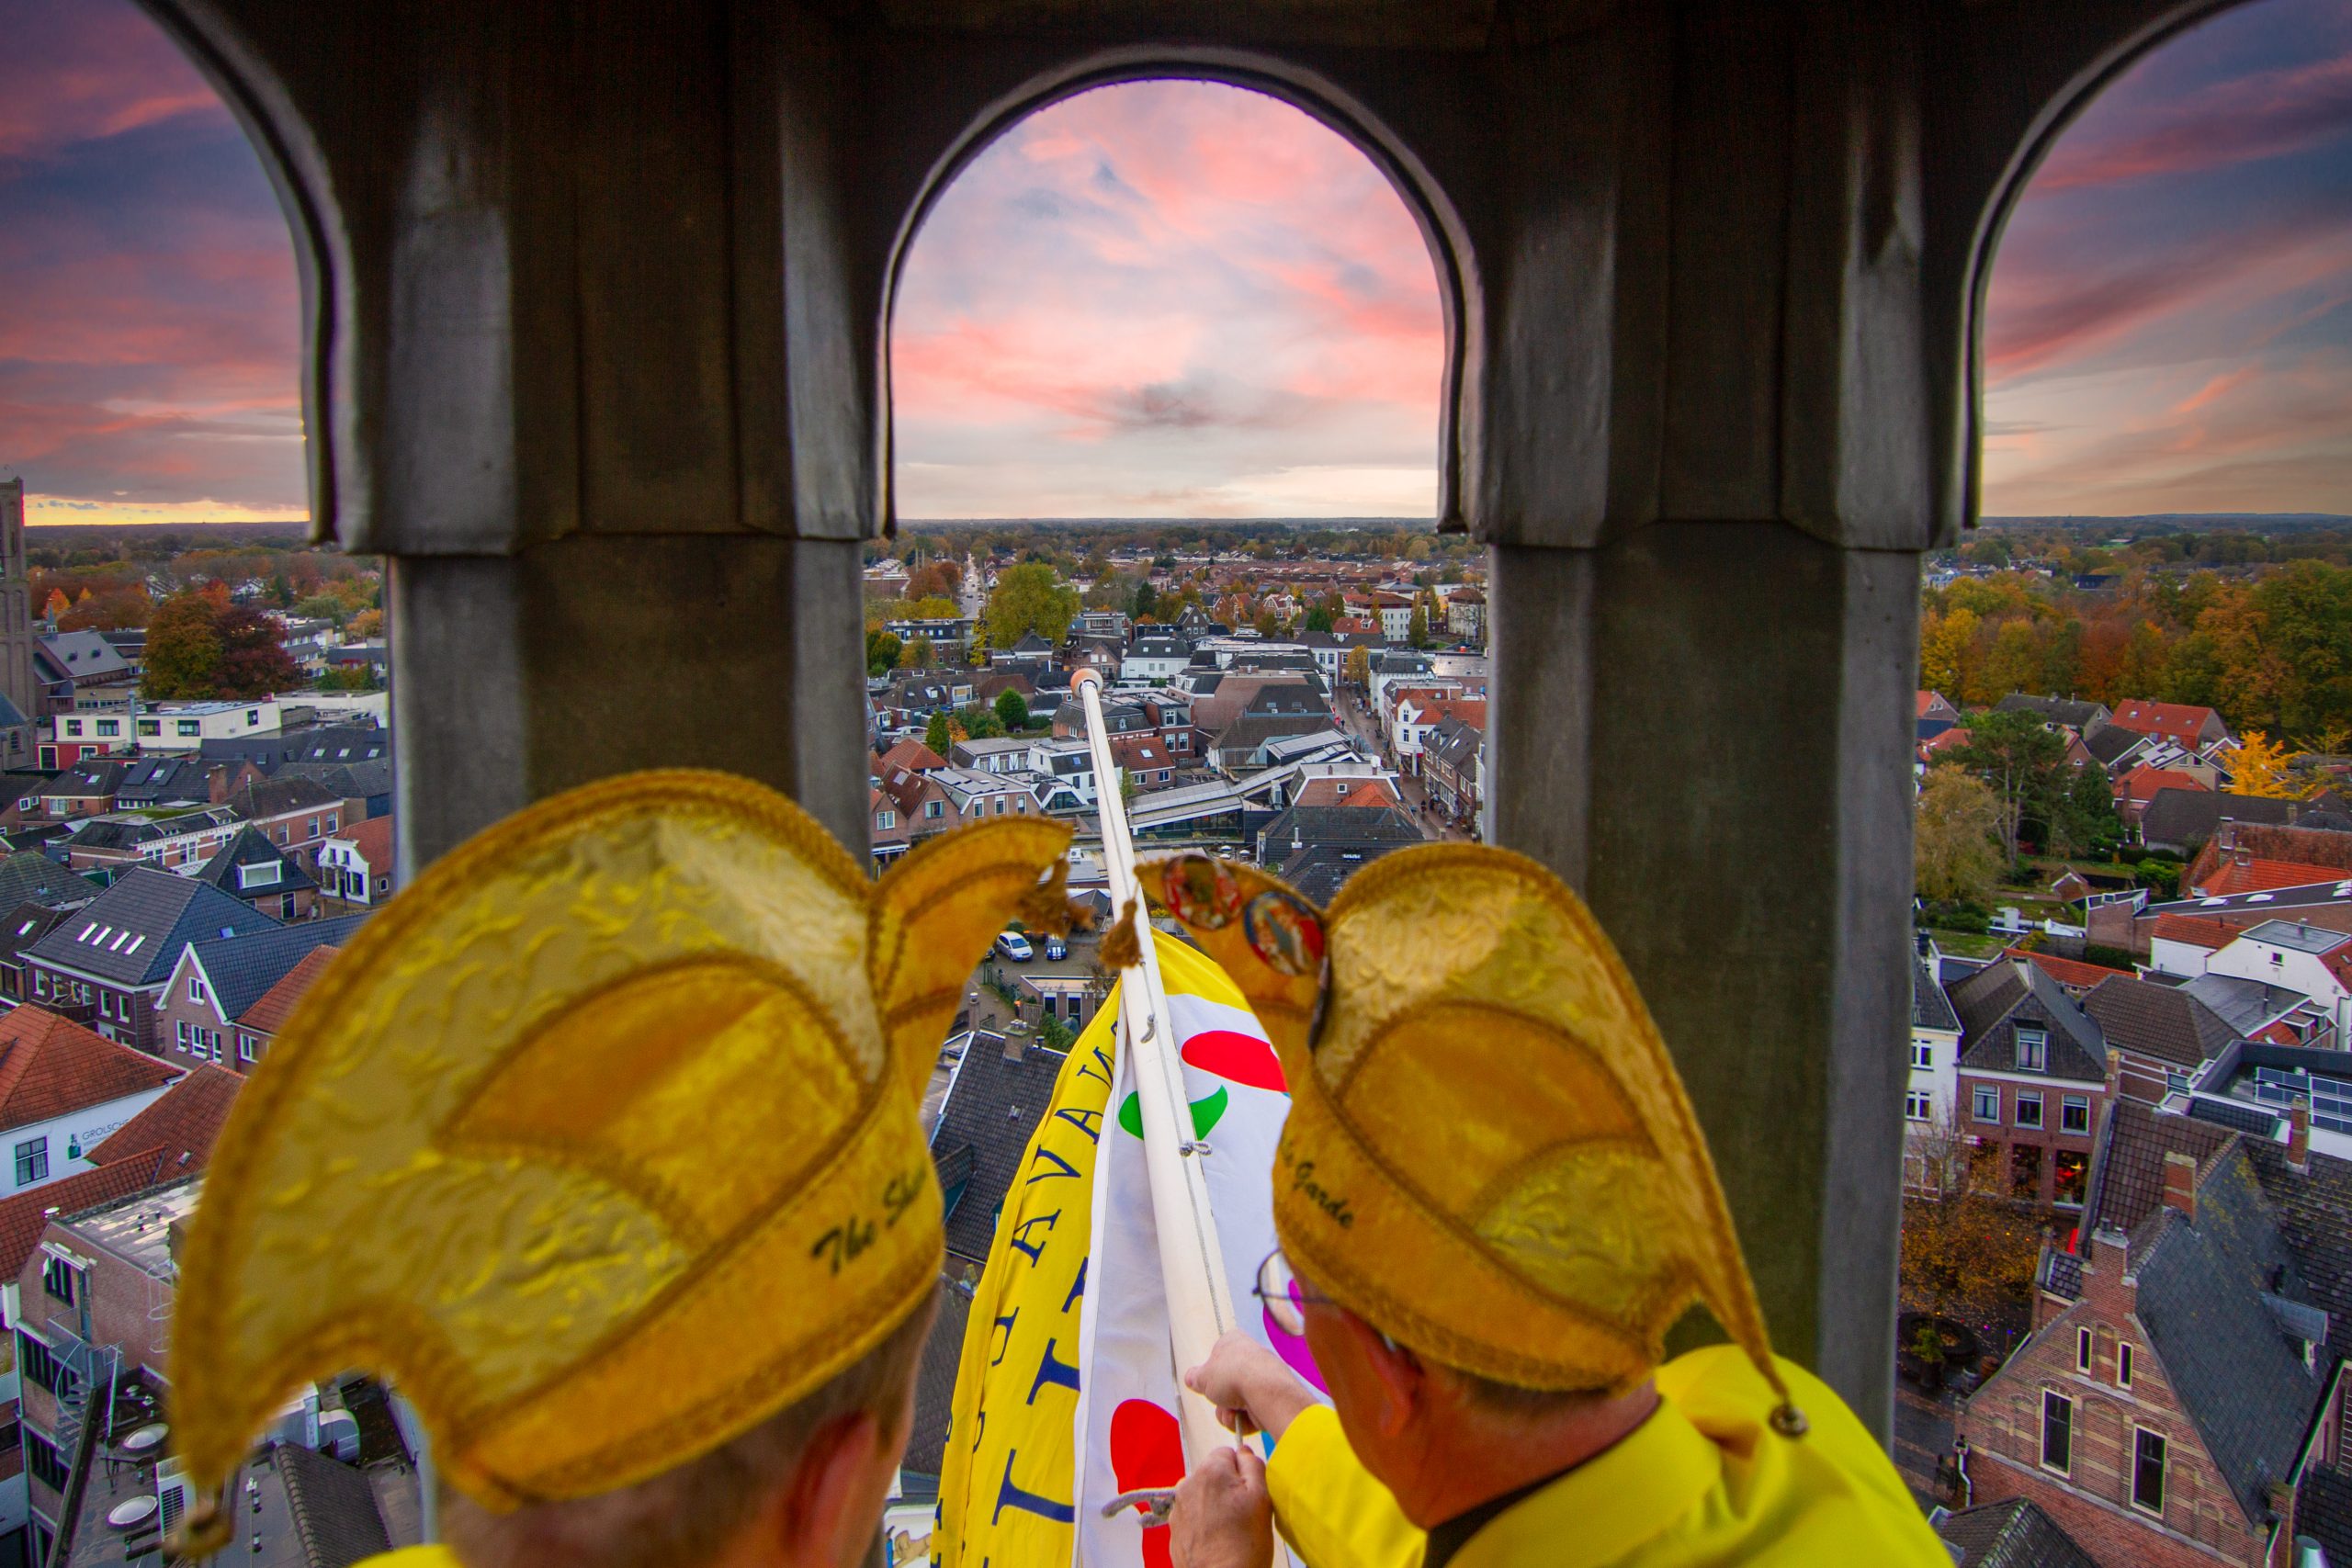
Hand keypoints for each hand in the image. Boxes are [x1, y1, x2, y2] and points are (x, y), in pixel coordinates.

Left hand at [1168, 1444, 1272, 1567]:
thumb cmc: (1243, 1545)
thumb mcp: (1262, 1498)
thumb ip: (1253, 1465)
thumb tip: (1243, 1452)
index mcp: (1210, 1470)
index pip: (1228, 1452)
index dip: (1242, 1471)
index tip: (1249, 1492)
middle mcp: (1187, 1483)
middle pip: (1213, 1473)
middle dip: (1227, 1487)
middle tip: (1242, 1513)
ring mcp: (1177, 1508)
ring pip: (1202, 1494)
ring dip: (1214, 1505)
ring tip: (1229, 1529)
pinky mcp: (1174, 1529)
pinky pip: (1193, 1515)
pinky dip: (1203, 1522)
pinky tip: (1216, 1539)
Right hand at [1185, 1330, 1316, 1441]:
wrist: (1265, 1390)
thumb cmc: (1232, 1374)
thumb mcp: (1202, 1376)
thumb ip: (1194, 1377)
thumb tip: (1191, 1378)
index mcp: (1233, 1341)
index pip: (1217, 1355)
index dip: (1210, 1372)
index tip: (1207, 1382)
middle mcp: (1250, 1356)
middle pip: (1226, 1386)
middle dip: (1220, 1400)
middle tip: (1219, 1400)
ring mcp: (1262, 1378)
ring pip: (1235, 1403)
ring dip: (1228, 1413)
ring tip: (1232, 1411)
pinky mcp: (1270, 1399)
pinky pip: (1249, 1414)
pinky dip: (1243, 1420)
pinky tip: (1243, 1417)